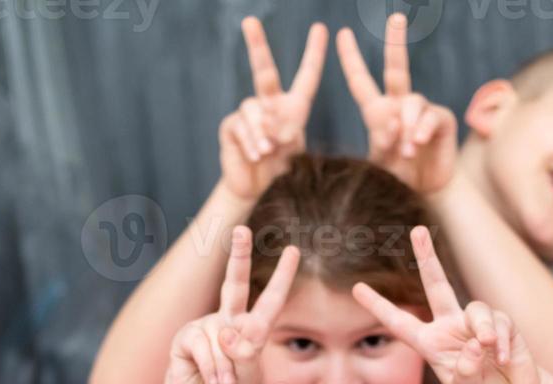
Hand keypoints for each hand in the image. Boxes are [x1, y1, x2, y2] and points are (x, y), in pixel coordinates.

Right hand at [161, 228, 299, 383]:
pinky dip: (211, 369)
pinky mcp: (185, 338)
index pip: (270, 300)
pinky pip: (204, 348)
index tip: (293, 250)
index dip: (282, 276)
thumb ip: (245, 352)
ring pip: (223, 341)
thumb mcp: (249, 374)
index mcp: (250, 327)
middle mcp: (227, 320)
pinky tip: (210, 381)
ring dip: (226, 369)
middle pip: (233, 283)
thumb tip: (226, 332)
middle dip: (238, 255)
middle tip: (241, 229)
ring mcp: (205, 326)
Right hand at [218, 18, 327, 200]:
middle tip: (249, 22)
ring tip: (268, 152)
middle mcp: (269, 105)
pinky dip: (251, 142)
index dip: (313, 54)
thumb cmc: (282, 174)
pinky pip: (241, 126)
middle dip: (256, 44)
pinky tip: (256, 156)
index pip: (306, 78)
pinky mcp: (232, 126)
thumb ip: (290, 138)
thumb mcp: (295, 156)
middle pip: (264, 70)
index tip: (320, 29)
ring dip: (262, 132)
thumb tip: (270, 131)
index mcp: (293, 109)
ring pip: (253, 109)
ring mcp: (248, 114)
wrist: (257, 193)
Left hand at [337, 13, 456, 194]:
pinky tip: (418, 142)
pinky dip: (422, 129)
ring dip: (408, 125)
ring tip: (406, 150)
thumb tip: (394, 123)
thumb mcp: (380, 165)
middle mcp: (400, 106)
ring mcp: (421, 112)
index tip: (342, 34)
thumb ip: (382, 143)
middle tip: (396, 18)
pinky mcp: (441, 120)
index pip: (361, 82)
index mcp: (378, 114)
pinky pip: (430, 115)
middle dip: (396, 42)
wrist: (426, 195)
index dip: (351, 59)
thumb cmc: (398, 181)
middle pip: (396, 68)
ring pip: (412, 101)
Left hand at [352, 227, 541, 383]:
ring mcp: (475, 324)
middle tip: (418, 230)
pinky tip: (503, 359)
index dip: (379, 306)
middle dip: (428, 256)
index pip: (400, 323)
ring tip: (488, 349)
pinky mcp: (502, 324)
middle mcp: (450, 328)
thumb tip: (476, 343)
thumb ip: (466, 372)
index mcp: (431, 344)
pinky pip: (499, 322)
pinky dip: (500, 340)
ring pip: (476, 309)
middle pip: (437, 285)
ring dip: (482, 329)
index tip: (356, 288)